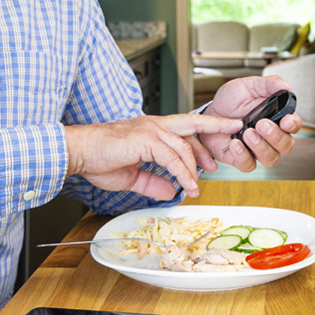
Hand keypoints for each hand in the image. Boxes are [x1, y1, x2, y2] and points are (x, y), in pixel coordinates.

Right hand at [62, 114, 241, 199]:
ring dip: (195, 167)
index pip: (184, 130)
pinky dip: (183, 172)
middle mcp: (154, 125)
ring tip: (199, 185)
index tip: (211, 159)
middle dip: (216, 124)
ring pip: (184, 145)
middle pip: (192, 122)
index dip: (200, 143)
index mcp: (151, 130)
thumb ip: (153, 182)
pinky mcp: (145, 139)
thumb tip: (170, 192)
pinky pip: (171, 158)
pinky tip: (188, 185)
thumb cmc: (99, 160)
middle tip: (235, 128)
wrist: (80, 152)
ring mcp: (150, 130)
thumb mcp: (133, 176)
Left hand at [200, 76, 302, 172]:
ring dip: (261, 147)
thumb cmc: (231, 100)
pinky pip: (249, 165)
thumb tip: (285, 86)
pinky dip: (243, 156)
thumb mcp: (247, 86)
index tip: (285, 121)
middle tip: (261, 124)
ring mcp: (257, 149)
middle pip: (286, 145)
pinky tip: (235, 143)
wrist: (209, 113)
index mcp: (276, 117)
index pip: (294, 125)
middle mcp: (270, 136)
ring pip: (271, 158)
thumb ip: (267, 84)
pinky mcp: (242, 159)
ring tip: (247, 133)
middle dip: (276, 136)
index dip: (293, 124)